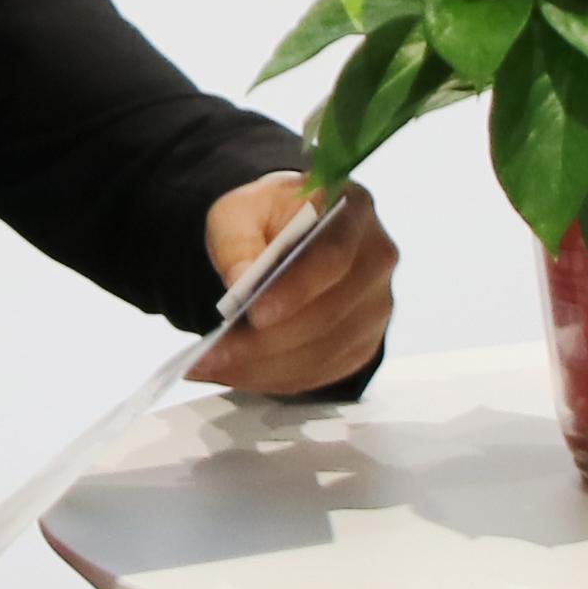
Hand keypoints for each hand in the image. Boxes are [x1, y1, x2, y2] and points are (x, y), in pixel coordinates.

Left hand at [194, 175, 393, 393]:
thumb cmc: (271, 218)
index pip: (333, 257)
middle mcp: (376, 260)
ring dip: (262, 367)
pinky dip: (272, 378)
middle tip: (212, 354)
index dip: (296, 290)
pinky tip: (233, 371)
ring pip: (321, 353)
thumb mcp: (240, 210)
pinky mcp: (363, 343)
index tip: (253, 313)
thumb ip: (237, 240)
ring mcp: (375, 306)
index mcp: (353, 210)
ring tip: (211, 366)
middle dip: (265, 342)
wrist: (292, 233)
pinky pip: (319, 372)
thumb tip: (240, 283)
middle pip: (327, 315)